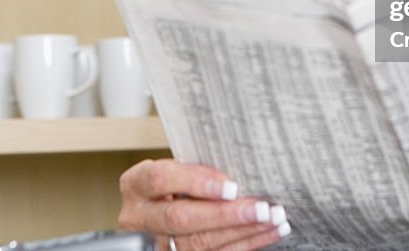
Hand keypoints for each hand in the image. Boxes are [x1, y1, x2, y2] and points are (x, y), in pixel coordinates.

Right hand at [117, 158, 290, 249]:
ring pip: (199, 242)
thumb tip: (239, 169)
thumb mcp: (179, 165)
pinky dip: (247, 242)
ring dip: (243, 231)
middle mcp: (140, 216)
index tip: (230, 186)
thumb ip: (198, 168)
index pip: (161, 179)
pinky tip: (268, 231)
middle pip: (180, 218)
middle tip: (260, 208)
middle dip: (225, 214)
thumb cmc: (177, 178)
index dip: (196, 182)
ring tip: (272, 218)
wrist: (164, 203)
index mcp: (136, 184)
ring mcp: (158, 241)